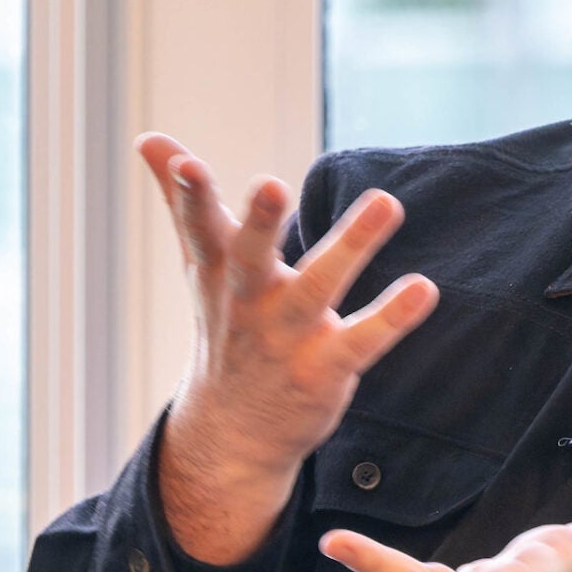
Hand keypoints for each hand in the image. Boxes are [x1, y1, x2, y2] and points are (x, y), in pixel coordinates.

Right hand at [137, 133, 439, 563]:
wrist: (232, 431)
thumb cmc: (225, 326)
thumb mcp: (201, 266)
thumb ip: (184, 203)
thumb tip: (149, 140)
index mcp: (218, 273)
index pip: (199, 229)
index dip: (189, 197)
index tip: (185, 164)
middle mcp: (249, 303)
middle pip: (250, 258)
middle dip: (259, 223)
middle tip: (271, 184)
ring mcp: (287, 338)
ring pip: (317, 290)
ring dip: (351, 246)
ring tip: (386, 201)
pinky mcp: (325, 370)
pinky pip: (361, 342)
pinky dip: (391, 318)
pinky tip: (423, 288)